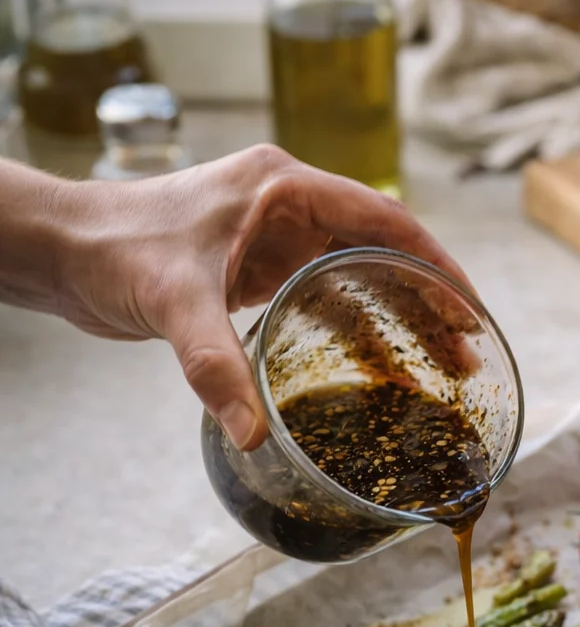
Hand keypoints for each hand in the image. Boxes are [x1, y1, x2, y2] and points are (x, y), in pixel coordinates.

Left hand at [0, 148, 471, 451]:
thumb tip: (254, 437)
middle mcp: (286, 208)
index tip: (471, 310)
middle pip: (381, 253)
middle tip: (467, 357)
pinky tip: (380, 370)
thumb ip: (216, 367)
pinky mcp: (255, 271)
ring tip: (441, 370)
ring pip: (356, 278)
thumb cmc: (112, 249)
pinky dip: (354, 333)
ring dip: (397, 321)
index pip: (383, 220)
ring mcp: (272, 240)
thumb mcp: (172, 304)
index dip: (435, 265)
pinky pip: (323, 300)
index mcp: (282, 189)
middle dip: (427, 303)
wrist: (61, 251)